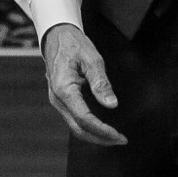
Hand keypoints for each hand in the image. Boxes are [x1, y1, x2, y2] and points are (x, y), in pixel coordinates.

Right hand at [41, 23, 125, 145]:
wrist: (56, 36)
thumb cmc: (74, 45)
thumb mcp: (91, 59)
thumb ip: (101, 83)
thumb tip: (112, 105)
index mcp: (63, 89)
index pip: (84, 118)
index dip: (102, 130)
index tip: (119, 135)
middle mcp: (57, 99)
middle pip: (78, 129)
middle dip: (100, 138)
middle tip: (121, 140)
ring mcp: (57, 101)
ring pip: (75, 127)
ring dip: (95, 135)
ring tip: (114, 137)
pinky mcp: (60, 100)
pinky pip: (74, 119)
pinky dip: (89, 127)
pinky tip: (102, 127)